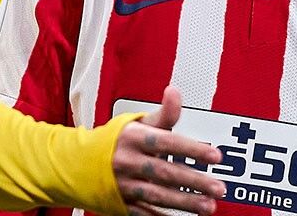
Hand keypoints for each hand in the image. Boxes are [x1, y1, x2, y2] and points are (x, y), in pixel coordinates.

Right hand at [112, 86, 224, 215]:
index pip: (166, 142)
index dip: (192, 149)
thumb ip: (162, 114)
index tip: (215, 156)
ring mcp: (125, 185)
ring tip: (209, 206)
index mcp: (133, 138)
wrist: (77, 164)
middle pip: (165, 173)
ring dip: (185, 203)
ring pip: (158, 196)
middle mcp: (128, 162)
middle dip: (194, 182)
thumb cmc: (115, 141)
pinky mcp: (122, 204)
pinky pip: (145, 213)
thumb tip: (175, 92)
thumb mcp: (136, 123)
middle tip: (219, 187)